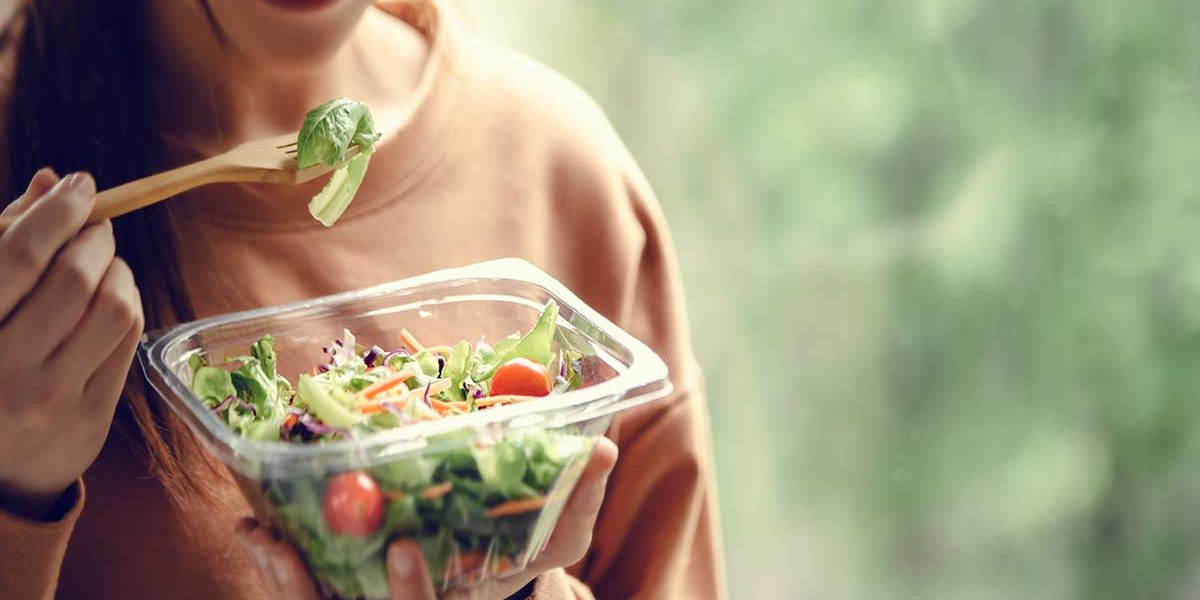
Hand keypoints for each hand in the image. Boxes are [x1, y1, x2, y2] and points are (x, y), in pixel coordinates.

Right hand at [0, 169, 143, 519]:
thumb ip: (6, 240)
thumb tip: (52, 181)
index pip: (21, 255)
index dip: (58, 211)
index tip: (80, 185)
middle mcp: (5, 368)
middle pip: (74, 279)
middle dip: (95, 239)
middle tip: (96, 225)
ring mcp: (50, 398)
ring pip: (114, 309)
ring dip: (119, 271)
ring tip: (104, 263)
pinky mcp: (90, 417)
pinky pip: (128, 341)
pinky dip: (128, 304)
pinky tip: (112, 297)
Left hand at [237, 437, 618, 598]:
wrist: (484, 580)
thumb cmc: (525, 553)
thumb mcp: (559, 537)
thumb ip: (579, 499)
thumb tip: (601, 446)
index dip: (413, 591)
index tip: (402, 548)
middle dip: (316, 586)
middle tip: (285, 542)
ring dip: (284, 578)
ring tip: (260, 536)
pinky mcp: (346, 594)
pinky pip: (308, 590)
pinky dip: (280, 562)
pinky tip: (257, 528)